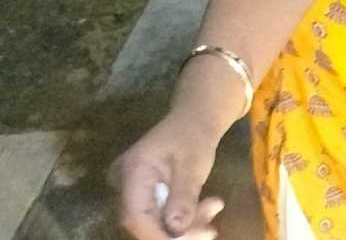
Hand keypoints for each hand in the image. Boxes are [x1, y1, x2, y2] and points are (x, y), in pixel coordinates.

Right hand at [110, 113, 222, 239]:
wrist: (196, 119)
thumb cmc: (194, 134)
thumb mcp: (193, 162)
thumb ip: (183, 194)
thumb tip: (176, 229)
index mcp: (133, 170)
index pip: (136, 216)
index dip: (157, 236)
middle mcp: (126, 184)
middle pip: (146, 223)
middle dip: (180, 232)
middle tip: (211, 229)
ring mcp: (135, 192)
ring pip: (157, 223)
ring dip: (188, 224)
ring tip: (216, 205)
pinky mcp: (147, 198)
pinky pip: (163, 217)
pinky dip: (187, 218)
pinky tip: (210, 206)